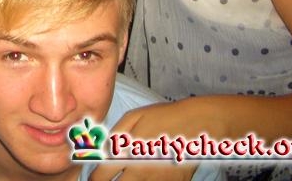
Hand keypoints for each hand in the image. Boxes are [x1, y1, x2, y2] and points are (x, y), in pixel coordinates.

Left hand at [90, 99, 225, 180]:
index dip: (93, 178)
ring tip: (131, 174)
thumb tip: (100, 150)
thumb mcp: (134, 117)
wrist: (198, 124)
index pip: (101, 176)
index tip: (93, 177)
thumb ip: (114, 135)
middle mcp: (140, 172)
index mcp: (127, 153)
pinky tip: (148, 174)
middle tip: (109, 178)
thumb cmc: (164, 116)